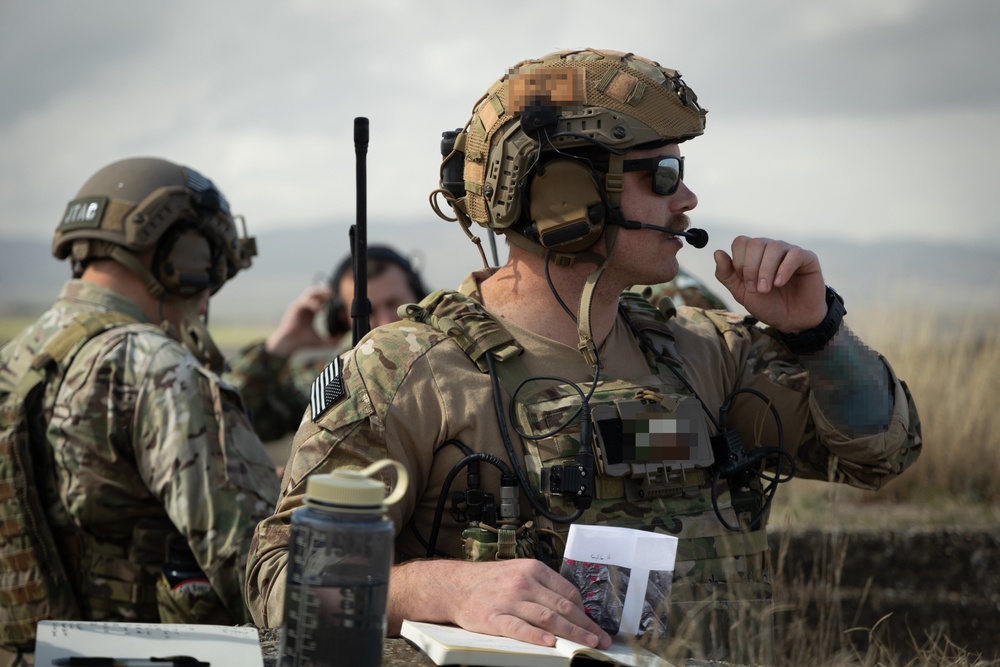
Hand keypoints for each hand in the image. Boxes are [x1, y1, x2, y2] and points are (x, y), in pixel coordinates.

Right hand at [264, 285, 338, 357]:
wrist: (288, 345)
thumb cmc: (302, 342)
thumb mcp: (321, 341)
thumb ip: (333, 340)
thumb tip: (344, 338)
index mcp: (311, 311)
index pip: (321, 299)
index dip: (329, 298)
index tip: (339, 302)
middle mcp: (305, 306)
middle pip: (315, 292)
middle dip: (325, 290)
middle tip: (334, 294)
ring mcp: (299, 306)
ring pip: (310, 293)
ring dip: (320, 292)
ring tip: (329, 296)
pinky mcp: (295, 309)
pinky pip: (305, 302)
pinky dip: (313, 304)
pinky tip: (320, 310)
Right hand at [389, 558, 611, 648]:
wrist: (454, 586)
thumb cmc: (489, 582)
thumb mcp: (518, 572)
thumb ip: (542, 586)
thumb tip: (570, 605)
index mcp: (532, 569)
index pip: (567, 591)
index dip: (584, 611)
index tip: (595, 625)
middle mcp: (523, 582)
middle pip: (562, 606)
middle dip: (585, 625)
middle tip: (600, 639)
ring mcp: (508, 600)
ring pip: (547, 617)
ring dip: (571, 633)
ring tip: (586, 645)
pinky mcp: (494, 618)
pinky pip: (519, 628)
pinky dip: (536, 635)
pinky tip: (550, 643)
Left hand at [714, 236, 826, 331]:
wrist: (792, 320)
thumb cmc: (767, 304)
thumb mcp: (741, 292)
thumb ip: (726, 274)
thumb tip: (717, 252)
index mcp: (753, 253)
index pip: (740, 242)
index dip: (739, 262)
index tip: (746, 284)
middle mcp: (770, 248)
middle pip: (755, 243)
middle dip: (751, 268)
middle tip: (756, 289)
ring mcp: (789, 251)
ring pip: (773, 247)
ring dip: (766, 270)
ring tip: (766, 289)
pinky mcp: (807, 258)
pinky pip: (794, 255)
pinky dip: (784, 269)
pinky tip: (779, 283)